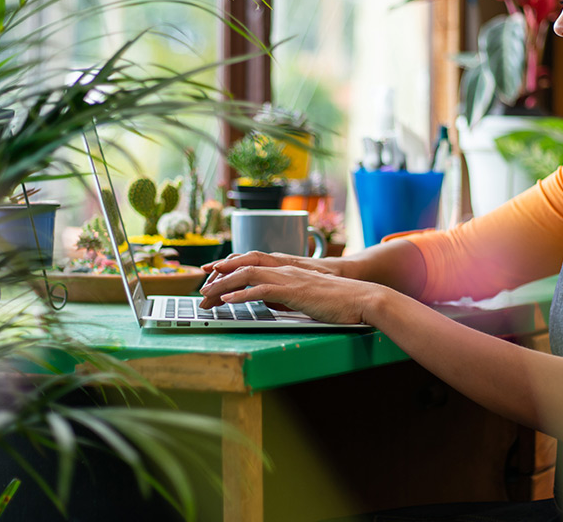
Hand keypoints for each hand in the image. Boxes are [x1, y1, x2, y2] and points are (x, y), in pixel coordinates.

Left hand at [199, 257, 385, 325]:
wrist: (361, 298)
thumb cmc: (339, 299)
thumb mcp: (307, 295)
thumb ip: (288, 294)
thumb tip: (272, 301)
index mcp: (288, 268)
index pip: (251, 261)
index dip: (229, 266)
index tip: (211, 274)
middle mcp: (285, 268)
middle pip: (243, 265)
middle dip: (219, 275)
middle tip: (201, 288)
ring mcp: (289, 278)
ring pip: (247, 275)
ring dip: (223, 285)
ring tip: (207, 295)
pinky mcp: (294, 291)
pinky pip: (261, 289)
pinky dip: (241, 294)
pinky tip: (228, 300)